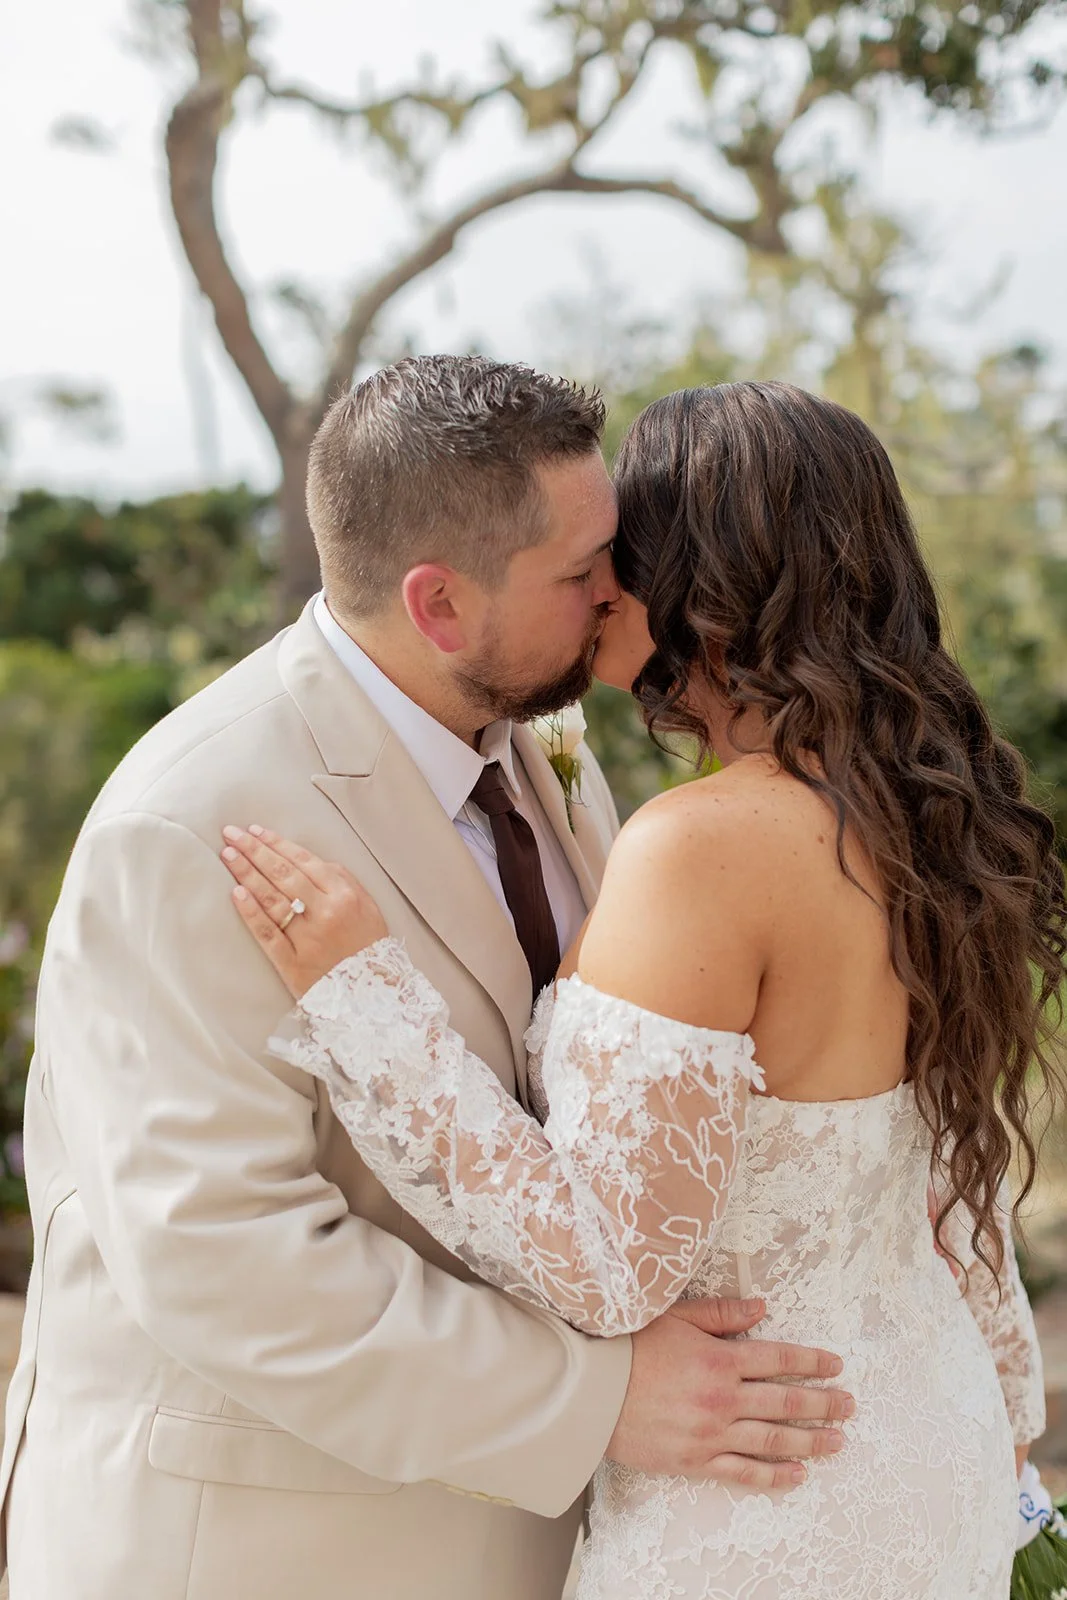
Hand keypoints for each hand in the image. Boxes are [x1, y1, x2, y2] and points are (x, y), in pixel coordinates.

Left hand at [220, 825, 386, 997]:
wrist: (373, 997)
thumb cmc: (370, 948)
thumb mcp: (369, 907)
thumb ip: (343, 880)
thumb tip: (312, 861)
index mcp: (344, 896)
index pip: (303, 861)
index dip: (276, 844)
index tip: (255, 831)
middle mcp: (325, 913)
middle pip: (282, 875)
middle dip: (254, 851)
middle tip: (231, 835)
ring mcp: (307, 939)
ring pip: (271, 899)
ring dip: (247, 874)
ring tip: (228, 856)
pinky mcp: (292, 964)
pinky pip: (268, 934)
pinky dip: (251, 913)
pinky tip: (236, 893)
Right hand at [607, 1298, 854, 1490]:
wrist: (591, 1391)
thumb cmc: (629, 1347)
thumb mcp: (676, 1317)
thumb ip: (722, 1313)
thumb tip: (762, 1307)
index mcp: (720, 1359)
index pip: (779, 1359)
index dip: (812, 1362)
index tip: (835, 1366)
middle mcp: (723, 1398)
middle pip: (786, 1402)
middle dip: (823, 1404)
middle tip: (849, 1405)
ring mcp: (712, 1434)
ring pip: (773, 1441)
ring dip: (810, 1441)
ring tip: (837, 1441)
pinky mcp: (696, 1461)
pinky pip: (744, 1472)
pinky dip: (774, 1476)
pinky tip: (797, 1475)